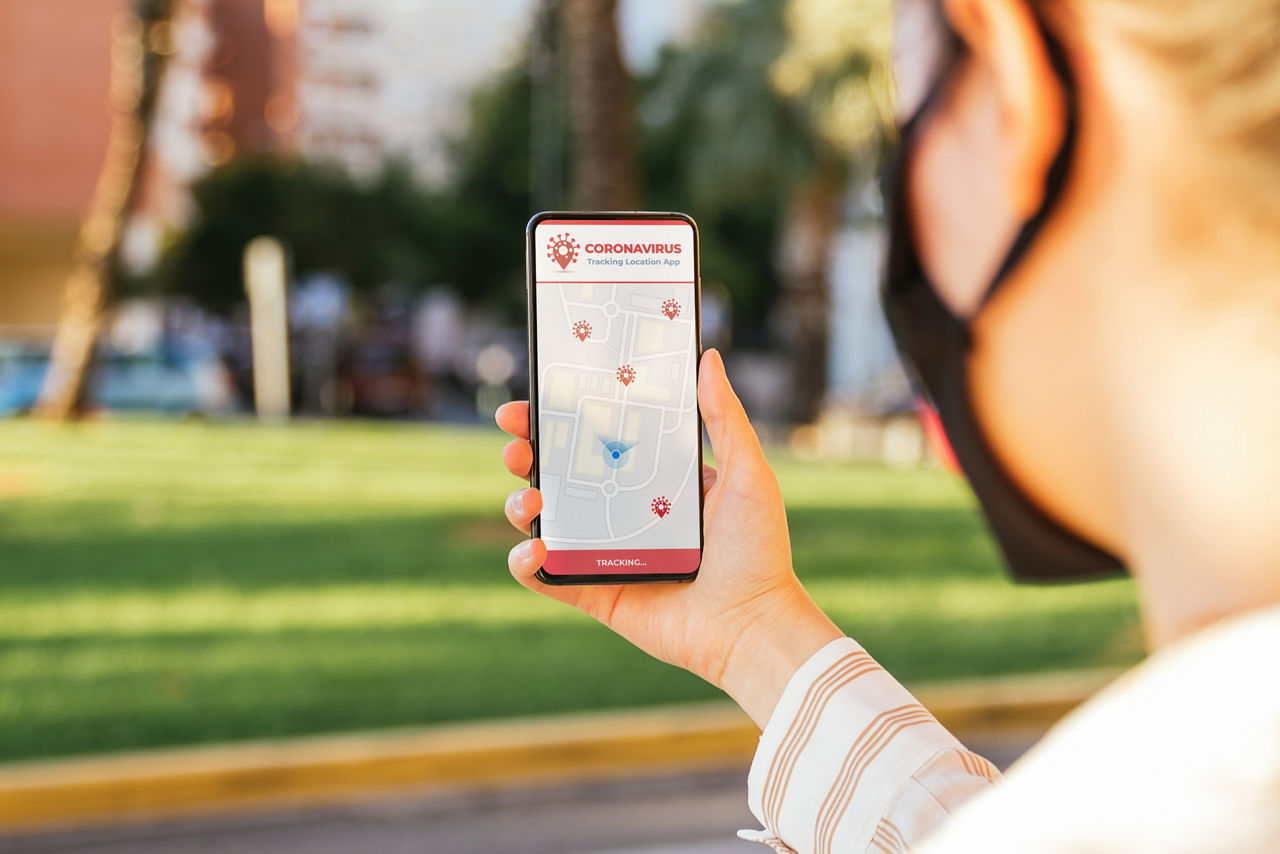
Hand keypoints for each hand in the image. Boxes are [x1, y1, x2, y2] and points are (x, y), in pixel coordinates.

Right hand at [497, 349, 841, 726]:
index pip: (597, 439)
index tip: (537, 397)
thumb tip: (708, 358)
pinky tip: (535, 548)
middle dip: (527, 453)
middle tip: (518, 444)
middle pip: (558, 474)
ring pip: (542, 521)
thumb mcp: (746, 473)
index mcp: (653, 480)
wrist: (753, 626)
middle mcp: (622, 513)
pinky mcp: (595, 594)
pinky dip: (526, 563)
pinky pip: (545, 577)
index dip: (562, 418)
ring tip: (531, 500)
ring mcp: (604, 554)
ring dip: (520, 504)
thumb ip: (724, 417)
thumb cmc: (758, 551)